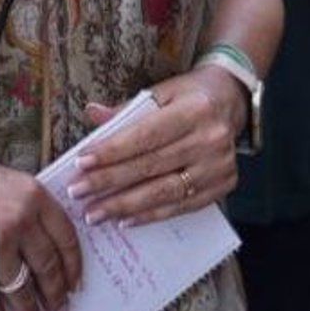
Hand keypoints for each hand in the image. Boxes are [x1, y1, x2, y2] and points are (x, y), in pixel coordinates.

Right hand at [0, 139, 82, 310]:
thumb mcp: (2, 181)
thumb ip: (25, 208)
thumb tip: (39, 244)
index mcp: (34, 195)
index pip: (66, 237)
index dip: (73, 265)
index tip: (76, 283)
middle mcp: (20, 221)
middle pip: (48, 266)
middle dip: (56, 293)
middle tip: (61, 310)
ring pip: (22, 288)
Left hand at [66, 66, 244, 225]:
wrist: (232, 100)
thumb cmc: (190, 95)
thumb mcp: (162, 91)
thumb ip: (128, 108)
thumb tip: (93, 114)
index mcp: (195, 109)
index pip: (146, 136)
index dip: (112, 151)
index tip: (81, 163)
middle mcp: (211, 139)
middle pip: (151, 166)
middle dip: (109, 181)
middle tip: (77, 192)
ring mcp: (220, 165)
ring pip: (164, 191)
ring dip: (125, 205)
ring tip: (94, 213)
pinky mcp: (223, 185)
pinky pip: (181, 206)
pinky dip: (151, 215)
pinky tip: (125, 219)